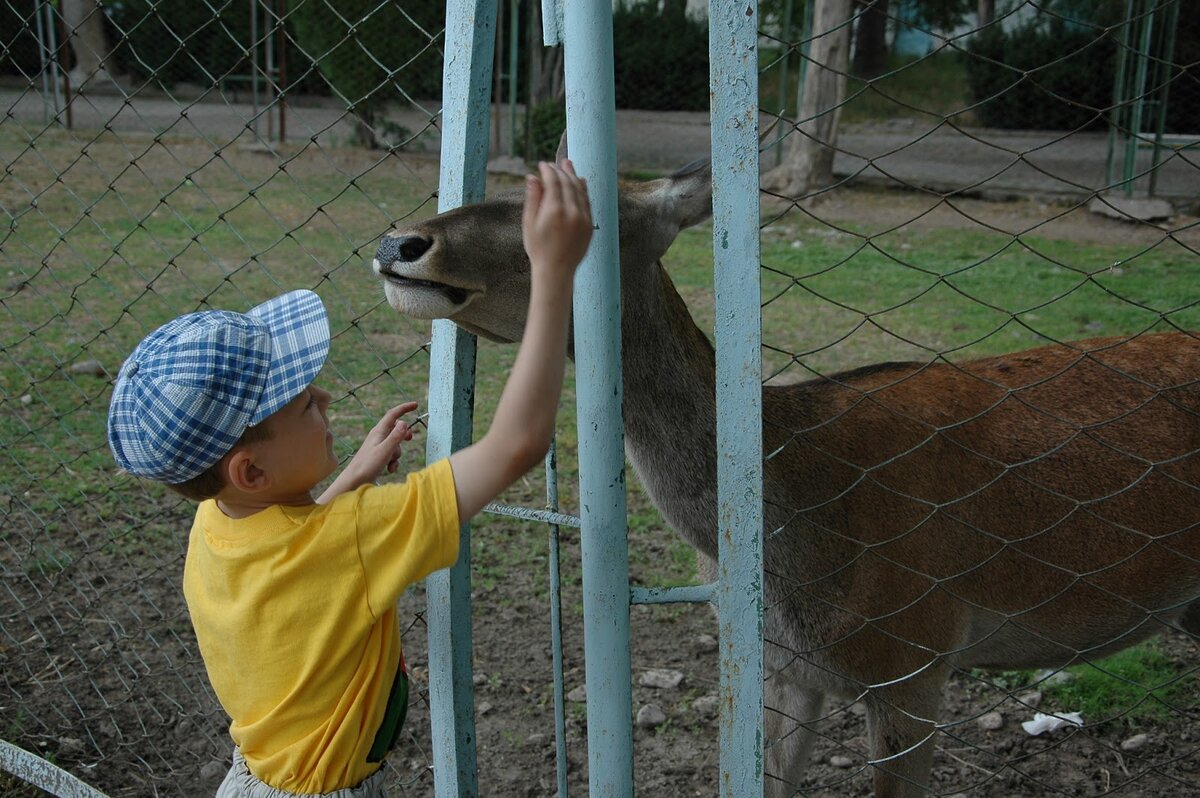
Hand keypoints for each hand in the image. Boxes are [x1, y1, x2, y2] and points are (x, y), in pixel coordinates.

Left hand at [318, 402, 419, 502]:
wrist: (353, 481)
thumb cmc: (367, 466)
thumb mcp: (385, 450)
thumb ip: (396, 436)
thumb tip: (404, 422)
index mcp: (379, 432)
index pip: (393, 414)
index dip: (404, 408)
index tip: (415, 405)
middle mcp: (378, 437)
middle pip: (396, 429)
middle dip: (403, 436)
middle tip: (409, 439)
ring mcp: (378, 447)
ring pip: (395, 444)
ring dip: (397, 453)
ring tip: (391, 462)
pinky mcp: (378, 457)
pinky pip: (391, 455)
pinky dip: (394, 462)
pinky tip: (390, 469)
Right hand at [522, 160, 592, 281]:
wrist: (556, 271)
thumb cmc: (538, 248)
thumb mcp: (529, 223)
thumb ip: (533, 198)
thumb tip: (532, 177)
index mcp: (554, 210)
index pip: (553, 181)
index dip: (548, 170)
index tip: (542, 165)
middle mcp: (571, 212)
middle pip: (567, 182)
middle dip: (561, 170)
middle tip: (556, 162)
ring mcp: (583, 218)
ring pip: (579, 190)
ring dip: (573, 175)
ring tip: (568, 164)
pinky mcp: (589, 225)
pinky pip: (587, 201)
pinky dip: (583, 189)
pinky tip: (580, 181)